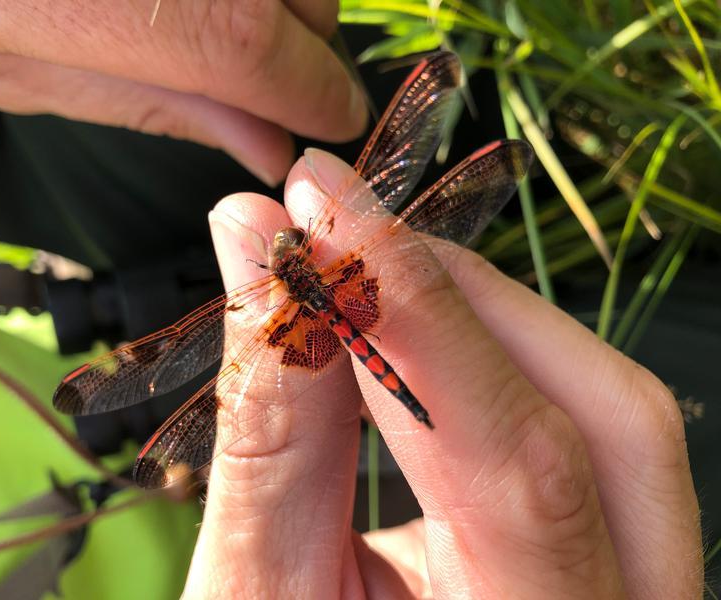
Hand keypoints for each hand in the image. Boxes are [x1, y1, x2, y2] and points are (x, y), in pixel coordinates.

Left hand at [0, 1, 365, 184]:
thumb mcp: (44, 79)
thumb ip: (175, 110)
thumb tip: (271, 147)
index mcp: (136, 9)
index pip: (274, 57)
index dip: (316, 96)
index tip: (334, 117)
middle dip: (304, 44)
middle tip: (266, 73)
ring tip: (217, 18)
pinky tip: (198, 0)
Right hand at [188, 149, 701, 597]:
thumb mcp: (256, 595)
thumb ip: (270, 429)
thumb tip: (258, 256)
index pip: (516, 460)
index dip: (410, 312)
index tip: (320, 207)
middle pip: (604, 414)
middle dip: (455, 299)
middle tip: (336, 234)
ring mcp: (638, 582)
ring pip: (609, 403)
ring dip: (476, 315)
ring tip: (360, 279)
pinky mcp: (609, 542)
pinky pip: (579, 419)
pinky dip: (489, 355)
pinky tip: (408, 336)